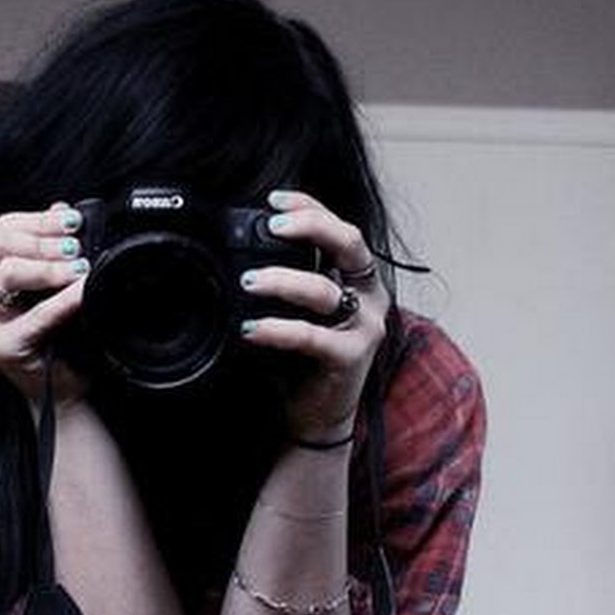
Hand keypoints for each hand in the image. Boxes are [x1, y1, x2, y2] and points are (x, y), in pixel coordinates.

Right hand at [0, 202, 90, 404]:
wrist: (68, 393)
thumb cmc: (66, 341)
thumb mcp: (61, 290)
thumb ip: (57, 254)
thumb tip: (67, 210)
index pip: (3, 229)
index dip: (37, 219)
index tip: (73, 219)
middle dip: (42, 239)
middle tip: (77, 246)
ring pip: (6, 274)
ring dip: (47, 265)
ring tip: (80, 268)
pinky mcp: (5, 347)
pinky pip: (34, 317)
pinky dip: (62, 302)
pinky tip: (83, 293)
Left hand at [238, 190, 389, 442]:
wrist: (317, 415)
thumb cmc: (304, 359)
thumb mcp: (300, 311)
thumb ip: (289, 280)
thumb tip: (245, 249)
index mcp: (359, 279)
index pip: (341, 229)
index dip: (311, 207)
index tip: (274, 200)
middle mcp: (370, 297)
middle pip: (348, 243)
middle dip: (309, 226)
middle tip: (271, 227)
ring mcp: (365, 327)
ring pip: (323, 290)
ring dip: (282, 281)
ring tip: (248, 281)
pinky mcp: (351, 357)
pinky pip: (311, 336)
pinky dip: (278, 329)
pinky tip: (251, 328)